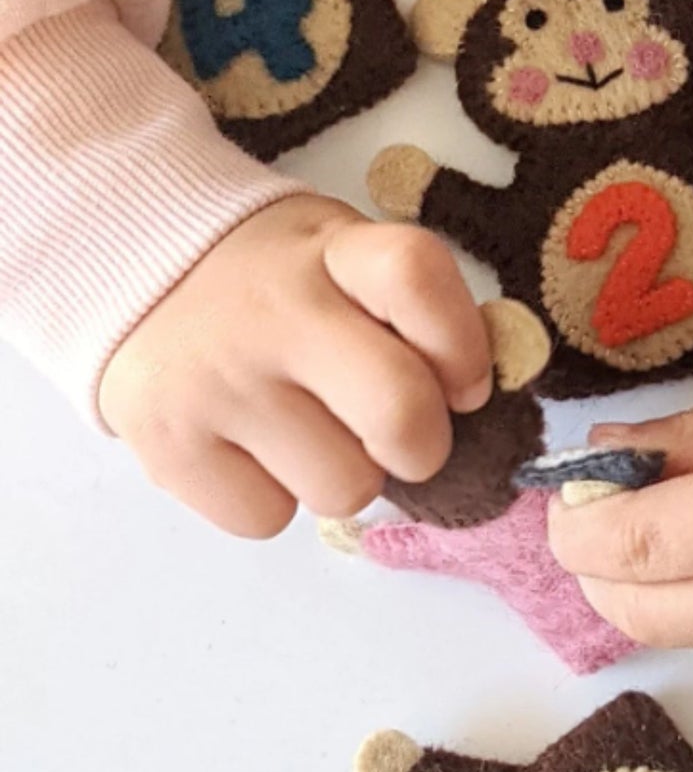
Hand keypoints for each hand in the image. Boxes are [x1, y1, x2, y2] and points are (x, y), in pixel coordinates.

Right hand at [99, 195, 491, 538]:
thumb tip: (481, 392)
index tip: (466, 381)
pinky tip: (256, 447)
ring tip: (310, 427)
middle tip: (402, 434)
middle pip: (400, 411)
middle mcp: (273, 313)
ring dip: (345, 474)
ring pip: (344, 489)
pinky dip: (276, 497)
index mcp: (335, 252)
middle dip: (425, 443)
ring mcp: (215, 382)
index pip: (417, 278)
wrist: (133, 266)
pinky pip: (269, 519)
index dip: (465, 344)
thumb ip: (417, 310)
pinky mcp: (168, 447)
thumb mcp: (349, 254)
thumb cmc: (281, 277)